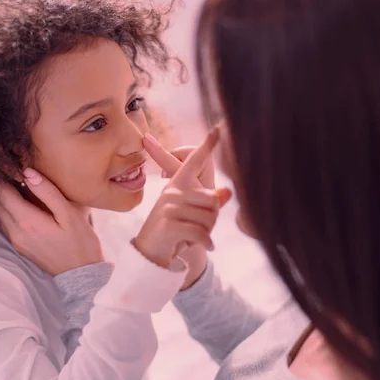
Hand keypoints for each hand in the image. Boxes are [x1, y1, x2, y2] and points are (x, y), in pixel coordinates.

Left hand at [0, 169, 103, 275]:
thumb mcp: (69, 214)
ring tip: (17, 183)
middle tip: (11, 170)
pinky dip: (7, 209)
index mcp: (27, 221)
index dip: (2, 174)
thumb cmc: (81, 242)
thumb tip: (28, 172)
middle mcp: (15, 232)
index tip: (9, 163)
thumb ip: (48, 192)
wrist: (82, 275)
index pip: (1, 191)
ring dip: (2, 197)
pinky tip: (22, 202)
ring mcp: (15, 241)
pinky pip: (5, 223)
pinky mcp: (19, 246)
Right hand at [134, 130, 230, 270]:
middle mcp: (172, 191)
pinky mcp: (169, 224)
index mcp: (178, 183)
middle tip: (200, 229)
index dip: (208, 144)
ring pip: (208, 218)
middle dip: (213, 220)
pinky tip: (205, 246)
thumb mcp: (195, 214)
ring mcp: (169, 207)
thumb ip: (212, 202)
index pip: (195, 160)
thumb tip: (228, 192)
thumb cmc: (177, 230)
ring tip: (194, 236)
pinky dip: (206, 243)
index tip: (219, 127)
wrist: (151, 252)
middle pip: (213, 200)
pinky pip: (200, 232)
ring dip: (208, 233)